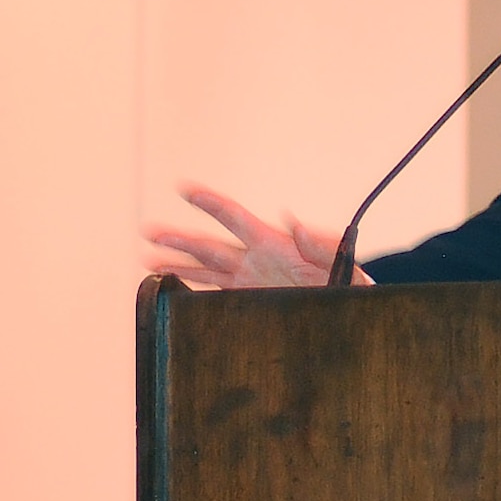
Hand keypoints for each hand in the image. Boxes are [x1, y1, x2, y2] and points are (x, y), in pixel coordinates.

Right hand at [145, 183, 362, 287]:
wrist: (352, 312)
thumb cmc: (351, 283)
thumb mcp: (342, 263)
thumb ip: (320, 244)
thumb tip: (293, 222)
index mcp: (274, 243)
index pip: (235, 218)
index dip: (210, 203)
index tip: (185, 188)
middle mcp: (256, 259)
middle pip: (210, 245)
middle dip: (180, 237)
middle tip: (150, 230)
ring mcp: (250, 281)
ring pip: (206, 269)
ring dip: (177, 263)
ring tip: (148, 259)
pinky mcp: (250, 302)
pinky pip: (215, 294)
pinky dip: (193, 291)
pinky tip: (172, 289)